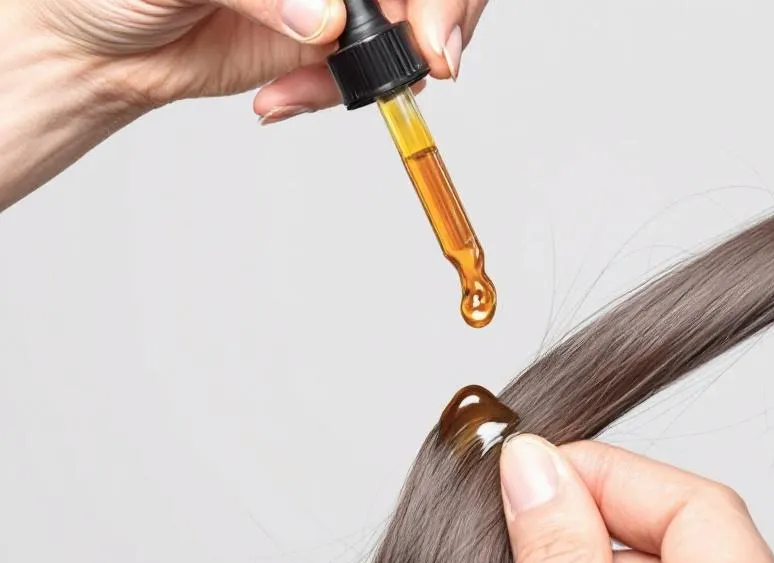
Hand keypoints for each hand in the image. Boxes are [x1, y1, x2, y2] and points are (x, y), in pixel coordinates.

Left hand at [23, 0, 488, 119]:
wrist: (95, 42)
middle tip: (420, 67)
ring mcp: (339, 0)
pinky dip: (341, 96)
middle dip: (436, 25)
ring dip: (383, 71)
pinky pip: (368, 74)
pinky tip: (284, 99)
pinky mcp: (327, 46)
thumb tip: (325, 18)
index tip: (429, 34)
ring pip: (412, 32)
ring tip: (304, 92)